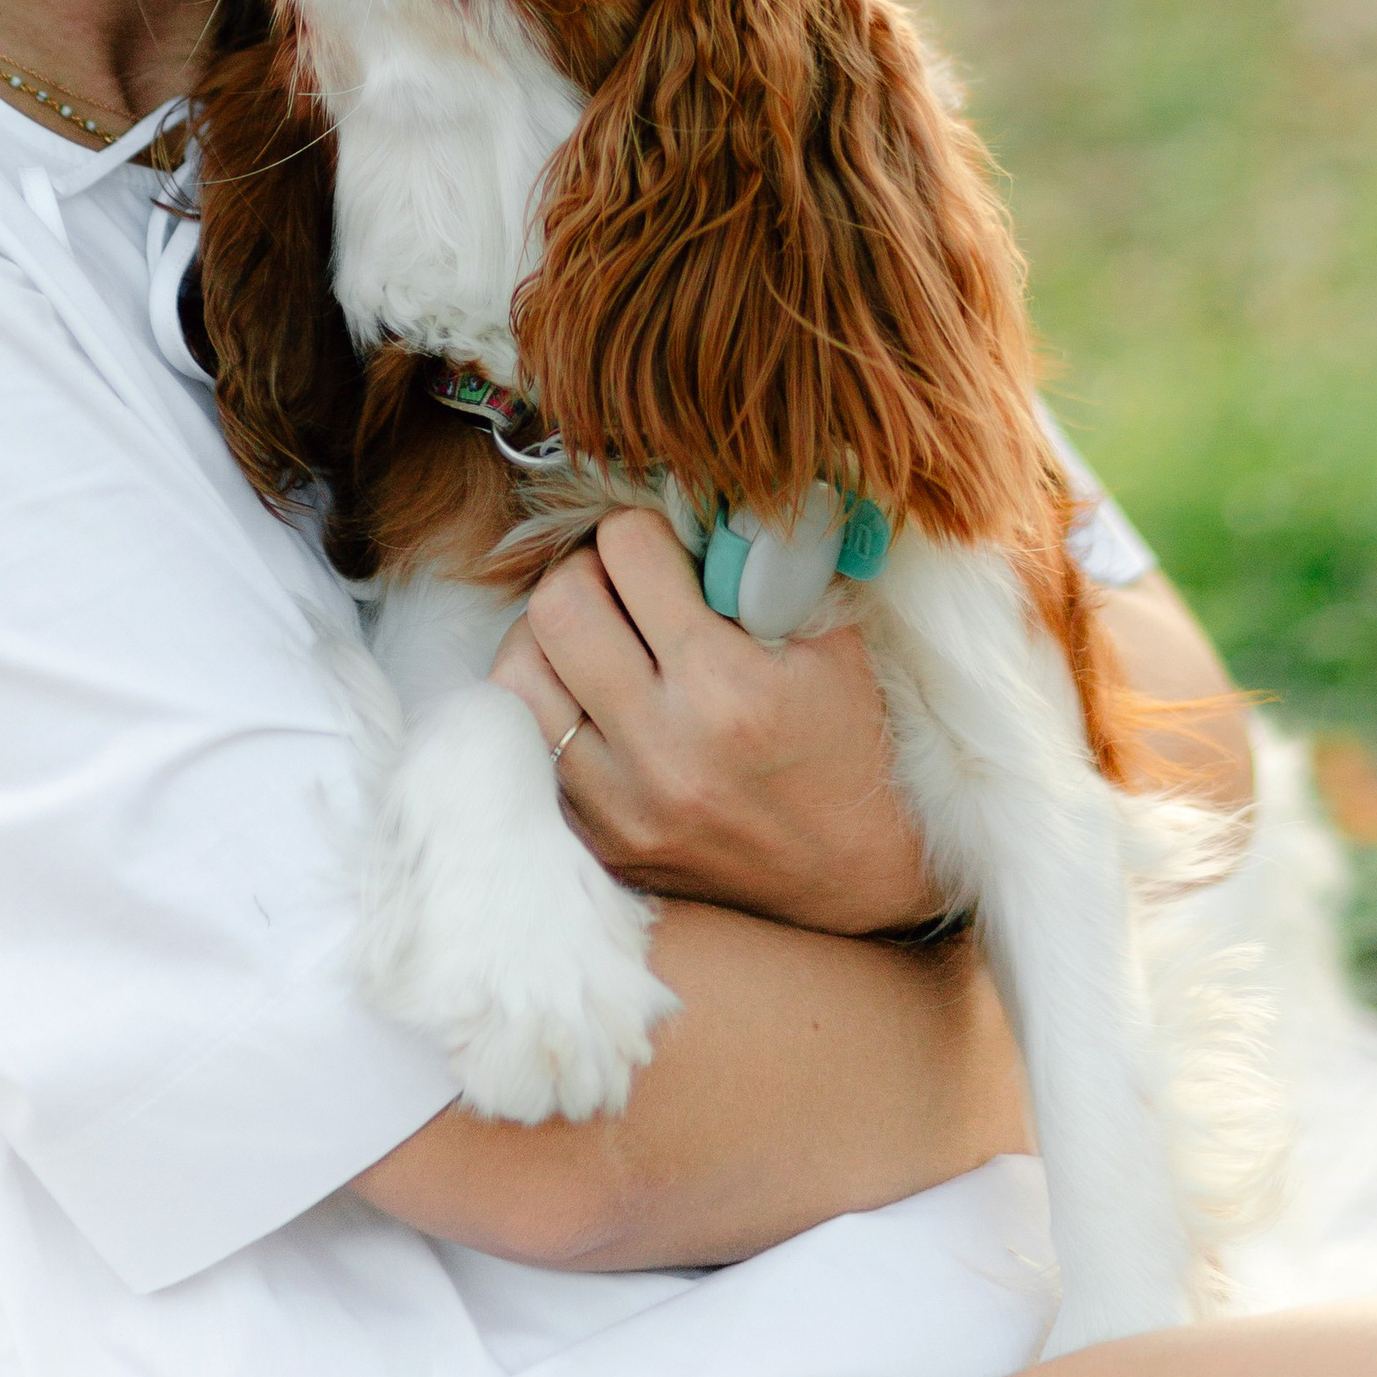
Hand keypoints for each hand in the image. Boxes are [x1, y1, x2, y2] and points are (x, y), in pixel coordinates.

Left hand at [490, 509, 938, 935]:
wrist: (858, 882)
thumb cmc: (851, 744)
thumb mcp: (834, 639)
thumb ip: (770, 561)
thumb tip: (707, 494)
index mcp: (728, 690)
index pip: (627, 549)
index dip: (644, 529)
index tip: (666, 546)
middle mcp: (663, 751)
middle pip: (556, 605)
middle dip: (586, 573)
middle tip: (621, 586)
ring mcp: (621, 806)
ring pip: (518, 674)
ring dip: (552, 641)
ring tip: (599, 641)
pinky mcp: (599, 841)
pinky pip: (529, 746)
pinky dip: (553, 709)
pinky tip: (597, 702)